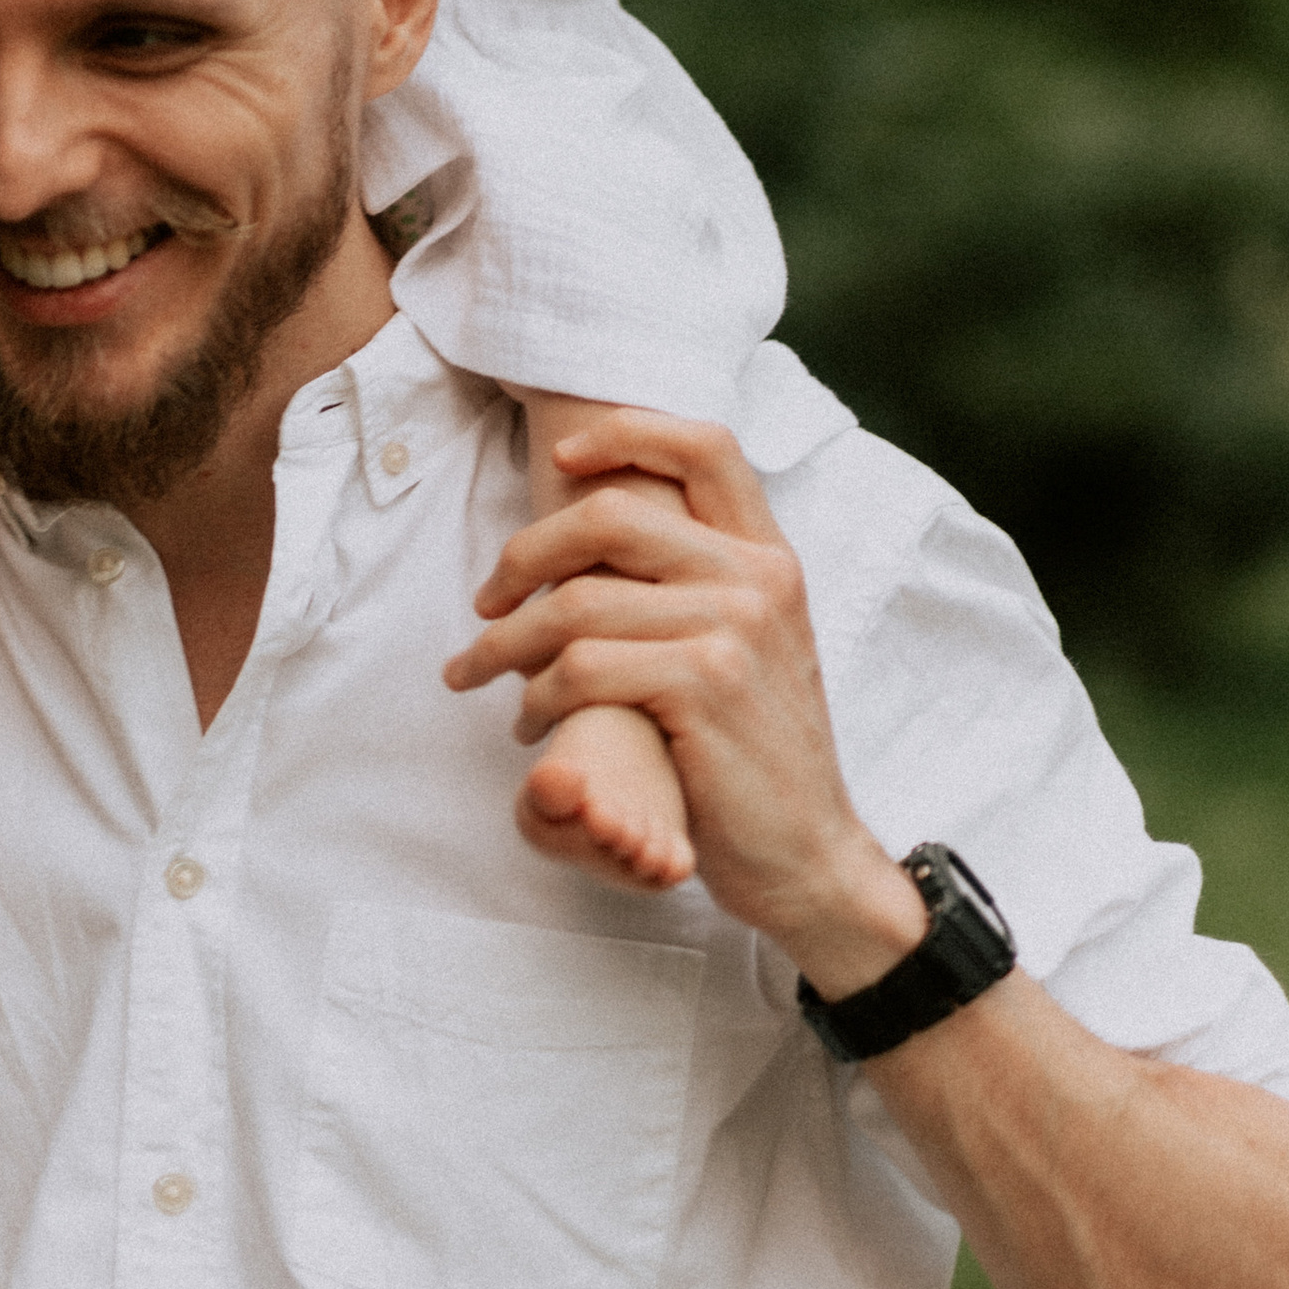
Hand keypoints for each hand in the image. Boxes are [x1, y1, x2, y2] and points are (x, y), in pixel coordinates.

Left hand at [443, 413, 923, 988]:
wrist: (806, 854)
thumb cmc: (754, 752)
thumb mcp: (752, 644)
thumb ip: (702, 581)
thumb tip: (607, 524)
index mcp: (770, 556)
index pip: (704, 446)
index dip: (624, 434)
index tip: (558, 462)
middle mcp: (759, 578)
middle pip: (611, 515)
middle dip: (524, 554)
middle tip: (485, 602)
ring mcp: (735, 630)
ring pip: (578, 603)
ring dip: (506, 644)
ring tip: (482, 676)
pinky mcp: (704, 688)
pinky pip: (582, 668)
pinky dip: (536, 697)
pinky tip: (529, 727)